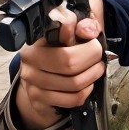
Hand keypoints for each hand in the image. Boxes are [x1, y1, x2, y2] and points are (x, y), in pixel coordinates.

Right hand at [15, 0, 105, 129]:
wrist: (42, 78)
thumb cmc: (58, 52)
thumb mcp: (70, 33)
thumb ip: (81, 27)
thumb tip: (88, 30)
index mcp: (34, 43)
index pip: (65, 41)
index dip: (87, 46)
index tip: (95, 44)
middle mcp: (28, 64)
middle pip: (70, 64)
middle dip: (93, 62)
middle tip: (99, 59)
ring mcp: (31, 85)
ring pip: (73, 84)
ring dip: (92, 78)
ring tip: (95, 71)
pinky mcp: (39, 102)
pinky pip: (71, 100)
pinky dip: (85, 93)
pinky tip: (86, 85)